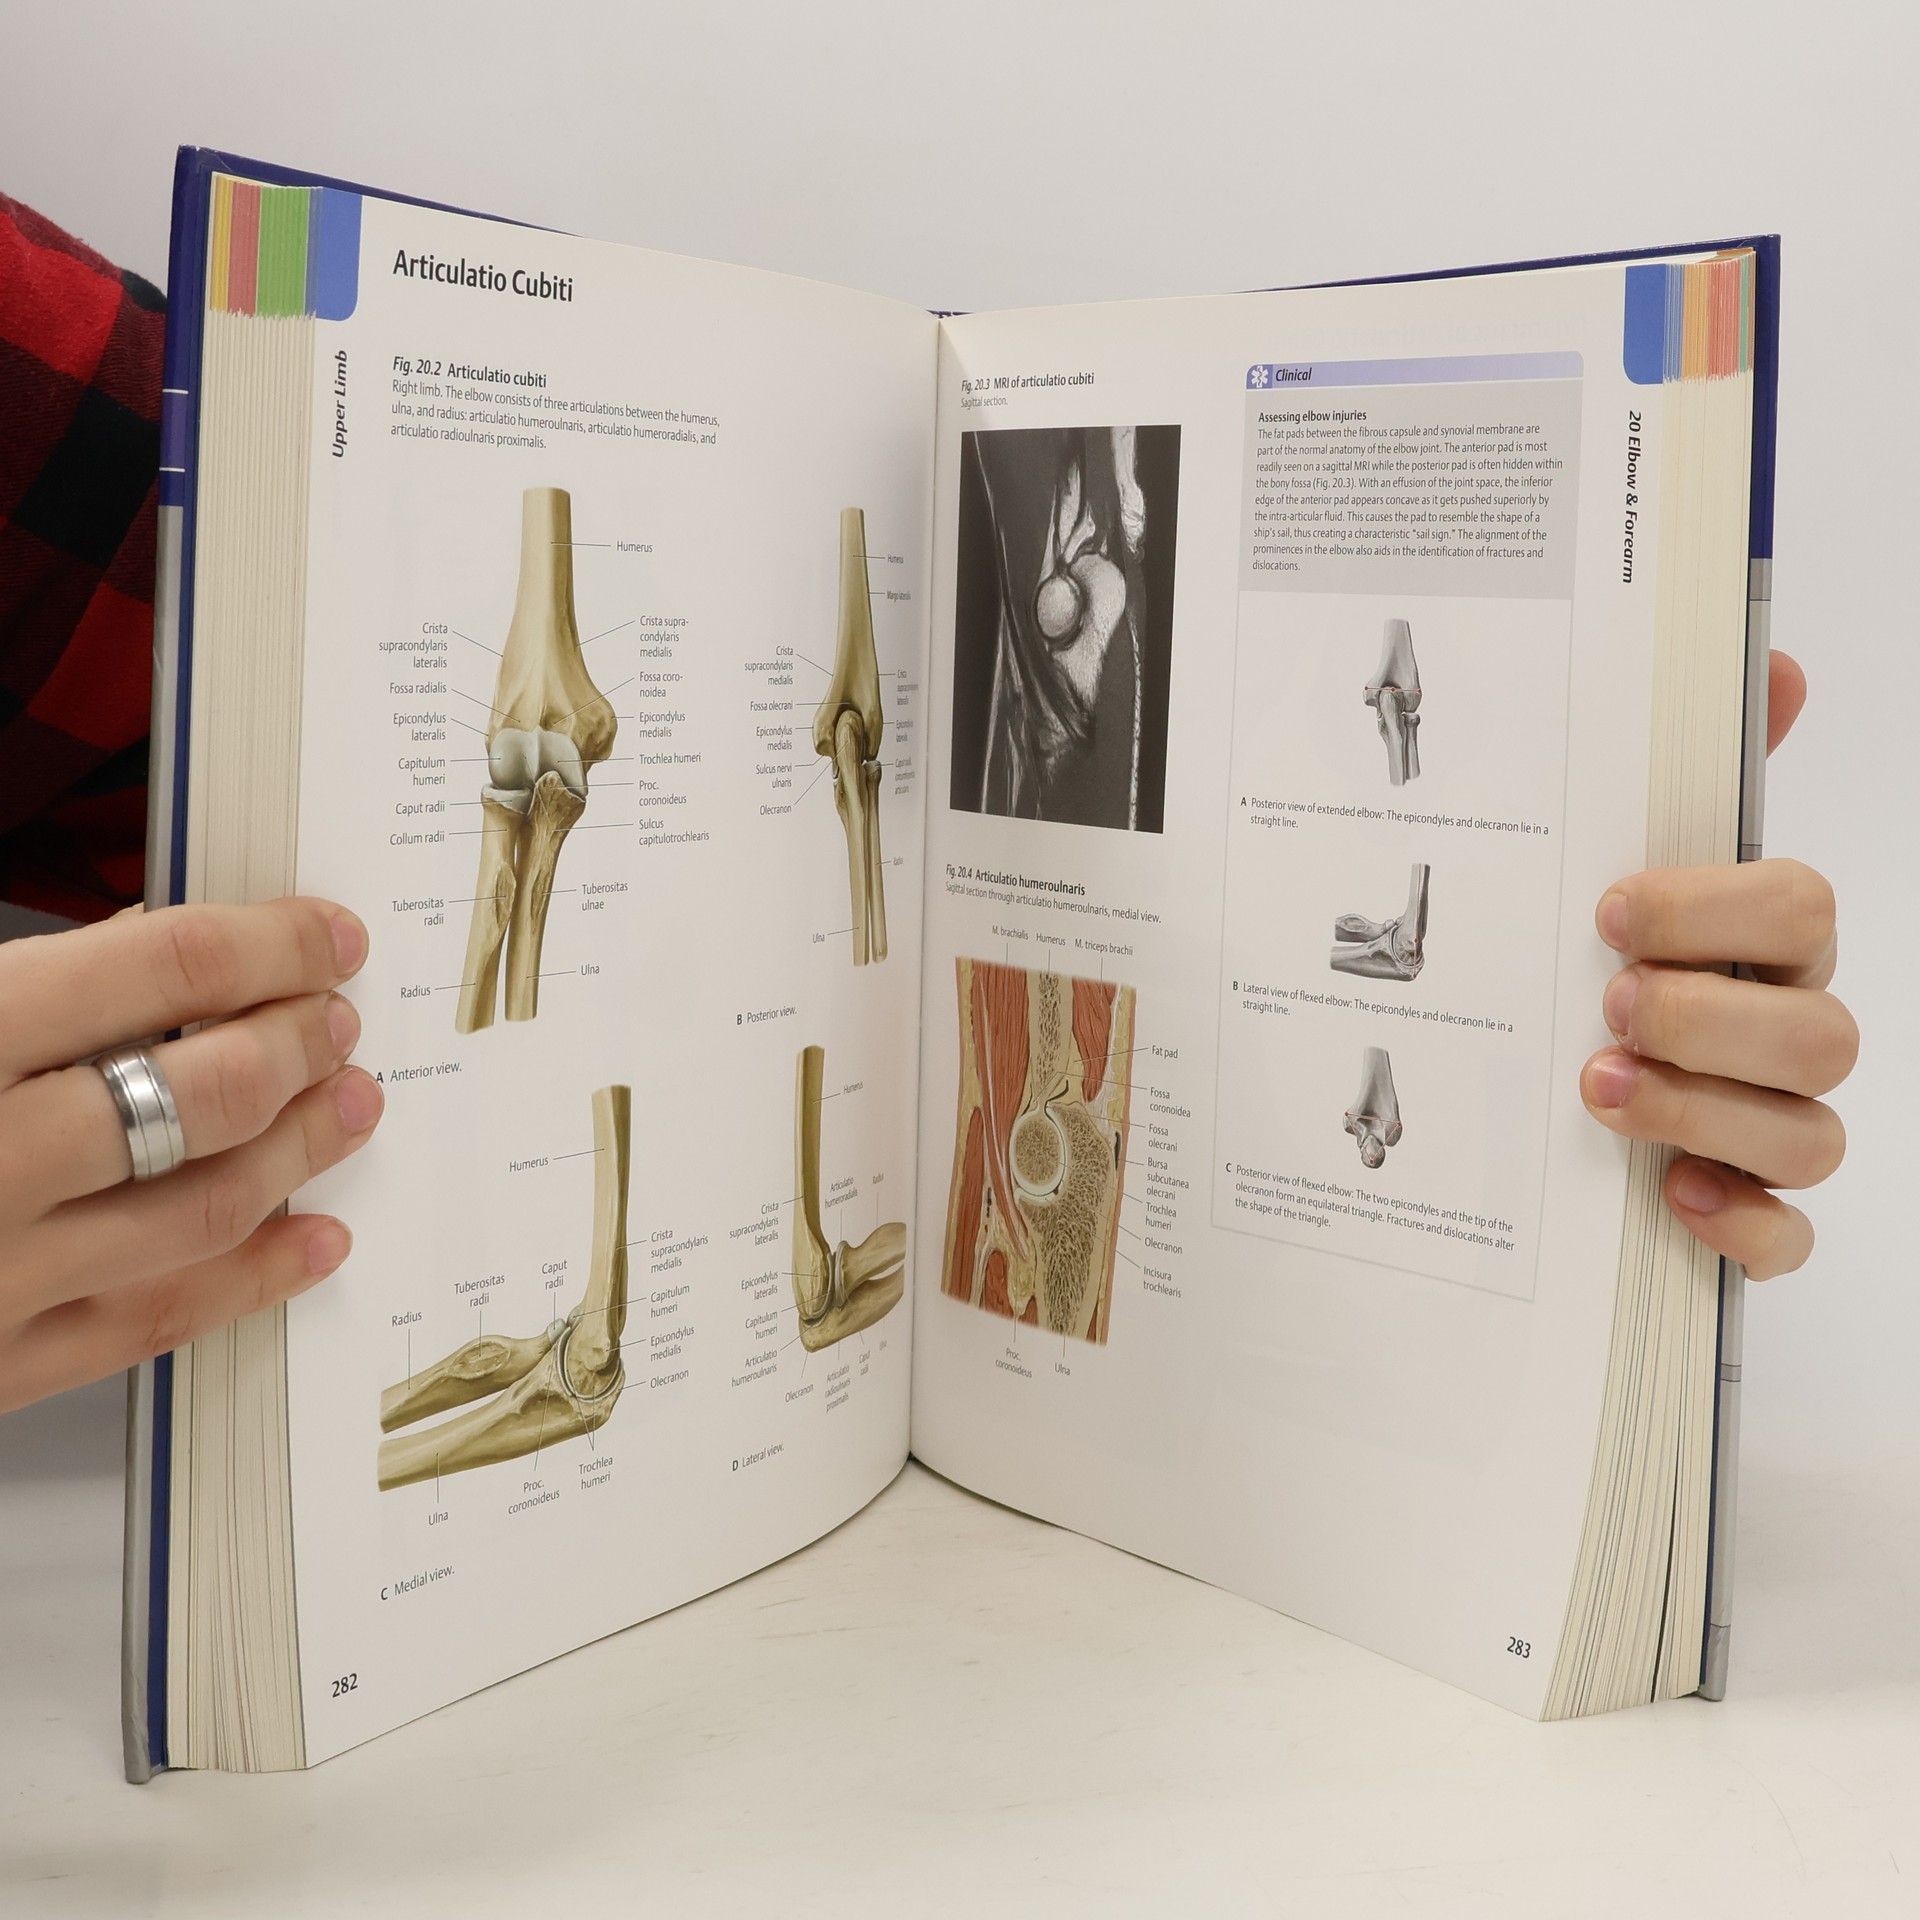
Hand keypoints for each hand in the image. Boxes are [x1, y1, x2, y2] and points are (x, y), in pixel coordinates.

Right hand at [0, 898, 382, 1412]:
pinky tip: (315, 1240)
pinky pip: (153, 1324)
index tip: (327, 934)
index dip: (270, 943)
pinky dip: (254, 1280)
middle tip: (344, 1018)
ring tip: (355, 1104)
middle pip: (210, 1089)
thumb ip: (9, 982)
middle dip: (302, 1043)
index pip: (160, 971)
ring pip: (207, 1206)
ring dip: (305, 1149)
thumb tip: (138, 948)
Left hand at [1580, 653, 1853, 1277]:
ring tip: (1600, 1087)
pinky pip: (1789, 1236)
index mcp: (1758, 945)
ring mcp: (1769, 1127)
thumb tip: (1769, 662)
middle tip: (1606, 1007)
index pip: (1801, 909)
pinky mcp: (1744, 1213)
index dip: (1716, 909)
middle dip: (1709, 1018)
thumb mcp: (1597, 859)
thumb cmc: (1580, 959)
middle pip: (1822, 1034)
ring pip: (1809, 1133)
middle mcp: (1781, 1033)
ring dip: (1703, 1110)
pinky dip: (1746, 1223)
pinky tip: (1675, 1198)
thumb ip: (1676, 772)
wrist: (1520, 1076)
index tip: (1610, 912)